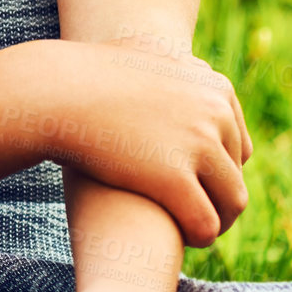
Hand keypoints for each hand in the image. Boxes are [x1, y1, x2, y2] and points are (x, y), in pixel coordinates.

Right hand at [18, 40, 247, 246]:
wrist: (53, 93)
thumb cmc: (88, 75)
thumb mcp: (145, 53)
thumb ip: (178, 64)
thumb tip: (196, 67)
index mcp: (215, 87)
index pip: (238, 145)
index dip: (215, 171)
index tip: (190, 186)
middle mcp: (215, 112)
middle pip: (235, 174)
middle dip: (213, 197)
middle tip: (186, 212)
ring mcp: (198, 144)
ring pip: (231, 203)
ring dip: (214, 221)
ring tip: (188, 230)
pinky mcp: (175, 178)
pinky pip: (205, 223)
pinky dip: (198, 237)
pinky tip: (178, 238)